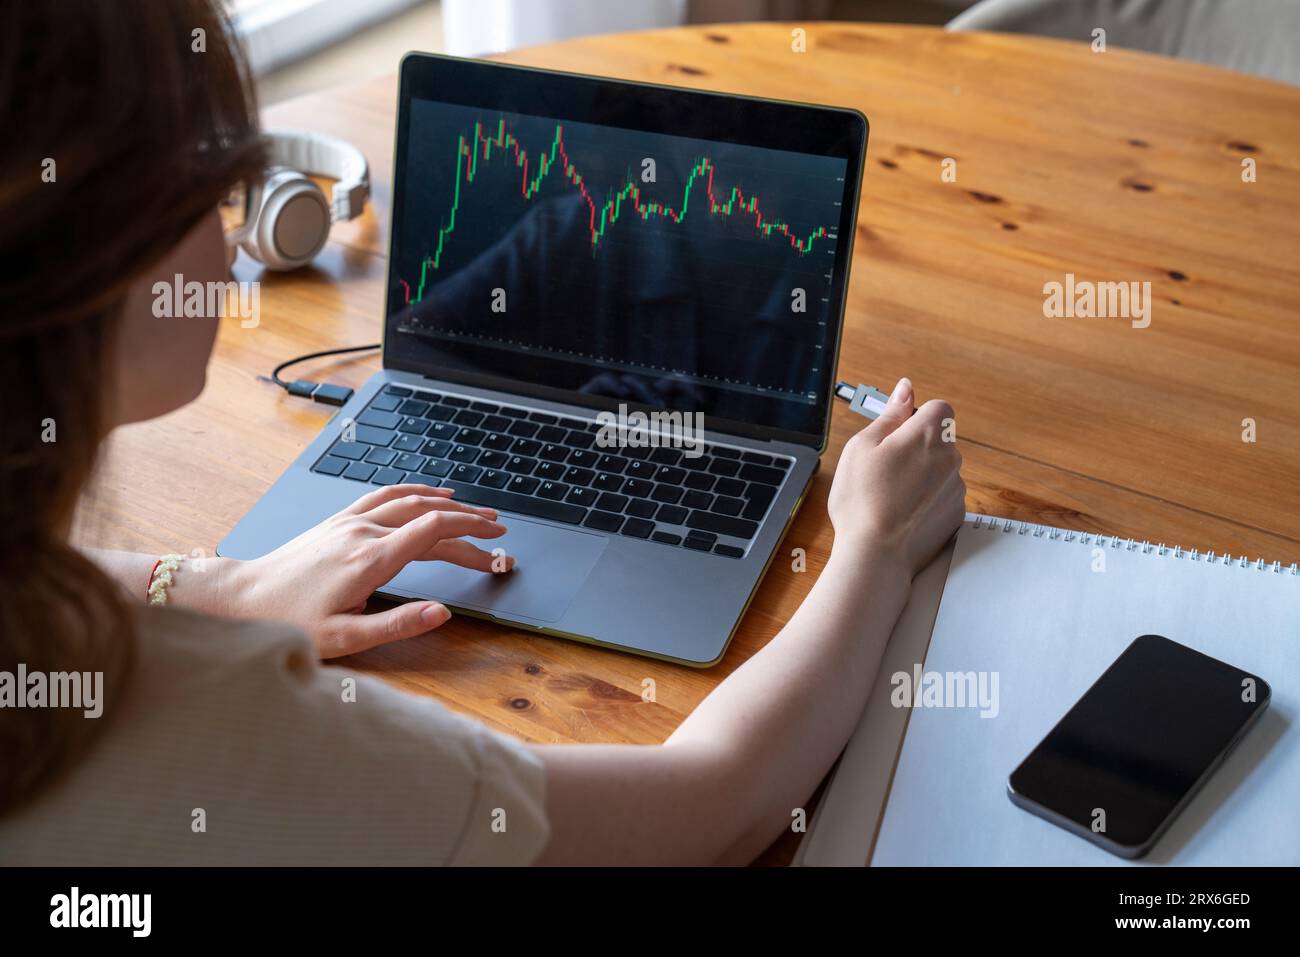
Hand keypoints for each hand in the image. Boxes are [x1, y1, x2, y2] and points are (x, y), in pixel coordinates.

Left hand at [223, 484, 511, 656]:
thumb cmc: (289, 621)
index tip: (496, 542)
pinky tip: (427, 495)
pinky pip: (383, 496)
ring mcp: (348, 521)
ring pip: (408, 500)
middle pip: (428, 514)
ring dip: (446, 502)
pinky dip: (413, 492)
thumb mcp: (344, 637)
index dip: (470, 534)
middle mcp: (361, 532)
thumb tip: (442, 613)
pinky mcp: (337, 520)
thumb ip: (397, 624)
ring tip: (474, 510)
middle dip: (468, 520)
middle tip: (498, 530)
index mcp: (369, 560)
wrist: (242, 598)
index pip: (432, 531)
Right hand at [827, 377, 964, 576]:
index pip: (938, 408)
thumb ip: (890, 414)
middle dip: (916, 447)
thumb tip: (905, 390)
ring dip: (922, 474)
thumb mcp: (863, 446)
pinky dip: (927, 499)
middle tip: (883, 468)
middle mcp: (950, 458)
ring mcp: (956, 488)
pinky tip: (902, 511)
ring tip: (890, 494)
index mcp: (928, 435)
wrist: (875, 553)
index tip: (896, 433)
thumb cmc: (862, 501)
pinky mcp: (956, 513)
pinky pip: (942, 494)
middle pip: (939, 439)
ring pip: (940, 468)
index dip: (915, 417)